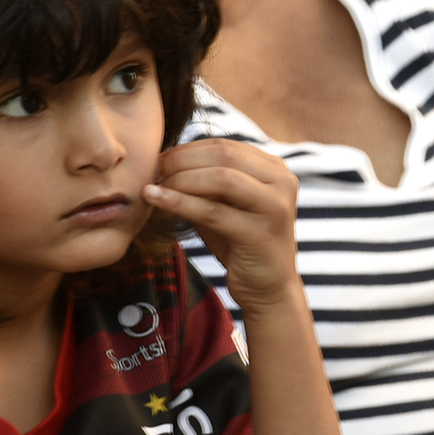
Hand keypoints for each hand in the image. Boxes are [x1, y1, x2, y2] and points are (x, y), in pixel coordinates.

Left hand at [151, 140, 310, 314]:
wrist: (268, 288)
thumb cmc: (241, 244)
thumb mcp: (224, 205)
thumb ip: (204, 182)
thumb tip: (162, 162)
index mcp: (274, 169)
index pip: (223, 146)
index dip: (185, 150)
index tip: (156, 160)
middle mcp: (282, 182)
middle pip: (223, 155)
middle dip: (180, 160)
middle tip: (151, 170)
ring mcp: (275, 207)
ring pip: (221, 179)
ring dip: (180, 179)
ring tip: (152, 186)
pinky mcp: (260, 233)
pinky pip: (213, 211)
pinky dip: (179, 202)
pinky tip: (155, 199)